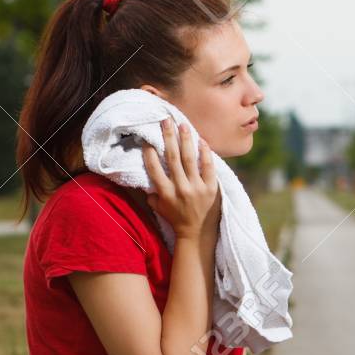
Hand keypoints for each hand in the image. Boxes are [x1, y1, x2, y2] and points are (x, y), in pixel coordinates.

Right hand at [142, 118, 219, 242]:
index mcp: (165, 193)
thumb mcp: (158, 207)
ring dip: (186, 140)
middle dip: (168, 137)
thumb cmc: (175, 218)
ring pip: (190, 159)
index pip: (154, 169)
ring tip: (183, 125)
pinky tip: (202, 140)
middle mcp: (180, 189)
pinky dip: (205, 153)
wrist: (196, 233)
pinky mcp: (211, 188)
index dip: (150, 153)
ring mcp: (197, 188)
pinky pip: (208, 167)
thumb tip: (142, 177)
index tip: (147, 138)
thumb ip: (151, 192)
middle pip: (173, 158)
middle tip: (166, 120)